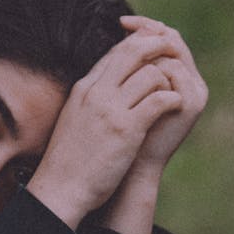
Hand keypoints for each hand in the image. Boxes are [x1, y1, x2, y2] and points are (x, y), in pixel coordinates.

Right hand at [26, 27, 184, 228]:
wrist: (60, 188)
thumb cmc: (67, 159)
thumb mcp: (74, 118)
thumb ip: (91, 99)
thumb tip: (109, 87)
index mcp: (83, 88)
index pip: (115, 51)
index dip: (139, 45)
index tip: (154, 54)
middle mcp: (96, 93)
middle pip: (133, 50)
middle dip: (158, 47)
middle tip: (172, 57)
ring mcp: (111, 110)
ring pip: (151, 73)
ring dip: (168, 81)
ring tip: (171, 94)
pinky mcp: (127, 129)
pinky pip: (159, 100)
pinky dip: (172, 100)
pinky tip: (174, 108)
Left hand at [118, 16, 207, 176]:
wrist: (128, 170)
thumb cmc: (118, 136)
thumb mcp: (120, 98)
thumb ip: (125, 72)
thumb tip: (116, 39)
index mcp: (174, 79)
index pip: (164, 39)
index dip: (145, 26)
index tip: (121, 21)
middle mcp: (188, 82)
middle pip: (173, 39)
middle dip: (148, 29)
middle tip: (124, 23)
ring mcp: (192, 92)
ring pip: (173, 51)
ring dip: (148, 48)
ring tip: (126, 49)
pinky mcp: (190, 104)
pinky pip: (172, 70)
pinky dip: (152, 65)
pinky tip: (132, 69)